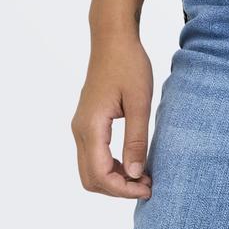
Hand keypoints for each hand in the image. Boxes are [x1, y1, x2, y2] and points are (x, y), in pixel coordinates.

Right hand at [71, 33, 153, 198]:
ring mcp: (80, 126)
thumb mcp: (139, 102)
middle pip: (90, 179)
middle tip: (147, 185)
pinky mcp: (86, 123)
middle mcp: (79, 130)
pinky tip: (132, 161)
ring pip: (89, 170)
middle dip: (117, 189)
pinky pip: (92, 156)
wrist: (113, 39)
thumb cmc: (129, 65)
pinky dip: (110, 167)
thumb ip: (136, 139)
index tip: (148, 187)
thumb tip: (136, 174)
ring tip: (143, 175)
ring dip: (113, 179)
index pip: (100, 175)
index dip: (123, 189)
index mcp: (90, 127)